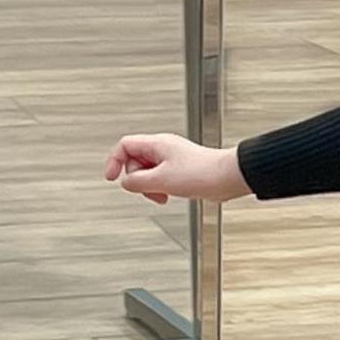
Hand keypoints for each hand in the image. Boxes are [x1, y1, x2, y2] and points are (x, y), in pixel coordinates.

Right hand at [104, 133, 248, 204]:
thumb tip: (126, 183)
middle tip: (150, 190)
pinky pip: (161, 179)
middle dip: (138, 180)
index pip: (124, 146)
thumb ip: (138, 182)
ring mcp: (173, 160)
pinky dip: (161, 188)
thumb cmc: (202, 173)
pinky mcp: (181, 171)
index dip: (114, 161)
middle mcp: (164, 149)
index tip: (111, 177)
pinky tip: (171, 195)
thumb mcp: (162, 180)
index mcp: (157, 144)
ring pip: (148, 173)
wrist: (228, 178)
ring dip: (150, 187)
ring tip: (163, 195)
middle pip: (135, 162)